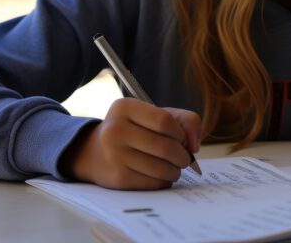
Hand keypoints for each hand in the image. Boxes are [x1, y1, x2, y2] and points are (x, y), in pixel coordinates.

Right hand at [60, 97, 201, 189]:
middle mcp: (115, 129)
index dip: (180, 133)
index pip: (164, 121)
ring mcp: (114, 155)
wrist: (96, 153)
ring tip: (174, 167)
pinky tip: (161, 175)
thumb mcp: (155, 114)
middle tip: (184, 158)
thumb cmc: (135, 130)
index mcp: (125, 107)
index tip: (181, 139)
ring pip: (161, 168)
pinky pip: (153, 183)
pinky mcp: (117, 178)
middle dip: (183, 156)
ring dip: (176, 171)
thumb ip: (185, 120)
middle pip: (165, 147)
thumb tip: (194, 146)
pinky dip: (164, 181)